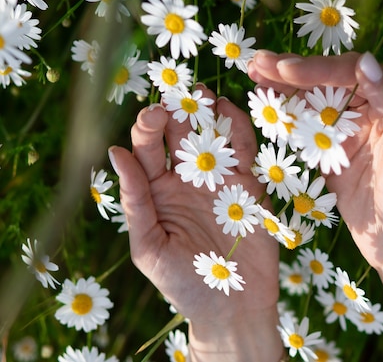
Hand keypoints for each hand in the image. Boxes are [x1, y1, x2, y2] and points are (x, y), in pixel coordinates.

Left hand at [108, 85, 281, 360]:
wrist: (233, 306)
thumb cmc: (184, 284)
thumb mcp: (149, 247)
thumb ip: (135, 201)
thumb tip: (115, 153)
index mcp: (157, 190)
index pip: (148, 147)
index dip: (148, 126)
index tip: (153, 116)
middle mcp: (186, 178)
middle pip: (180, 132)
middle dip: (178, 110)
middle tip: (182, 95)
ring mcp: (219, 178)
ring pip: (212, 134)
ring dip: (208, 112)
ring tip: (205, 97)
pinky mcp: (248, 184)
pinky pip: (244, 150)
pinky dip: (239, 129)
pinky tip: (230, 114)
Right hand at [248, 50, 382, 273]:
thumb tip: (366, 60)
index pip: (354, 74)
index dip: (318, 69)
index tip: (285, 69)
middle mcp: (378, 104)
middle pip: (330, 79)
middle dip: (293, 71)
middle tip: (257, 63)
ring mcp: (354, 125)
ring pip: (315, 98)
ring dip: (285, 86)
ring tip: (255, 73)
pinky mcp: (335, 147)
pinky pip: (308, 124)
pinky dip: (287, 113)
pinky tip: (266, 101)